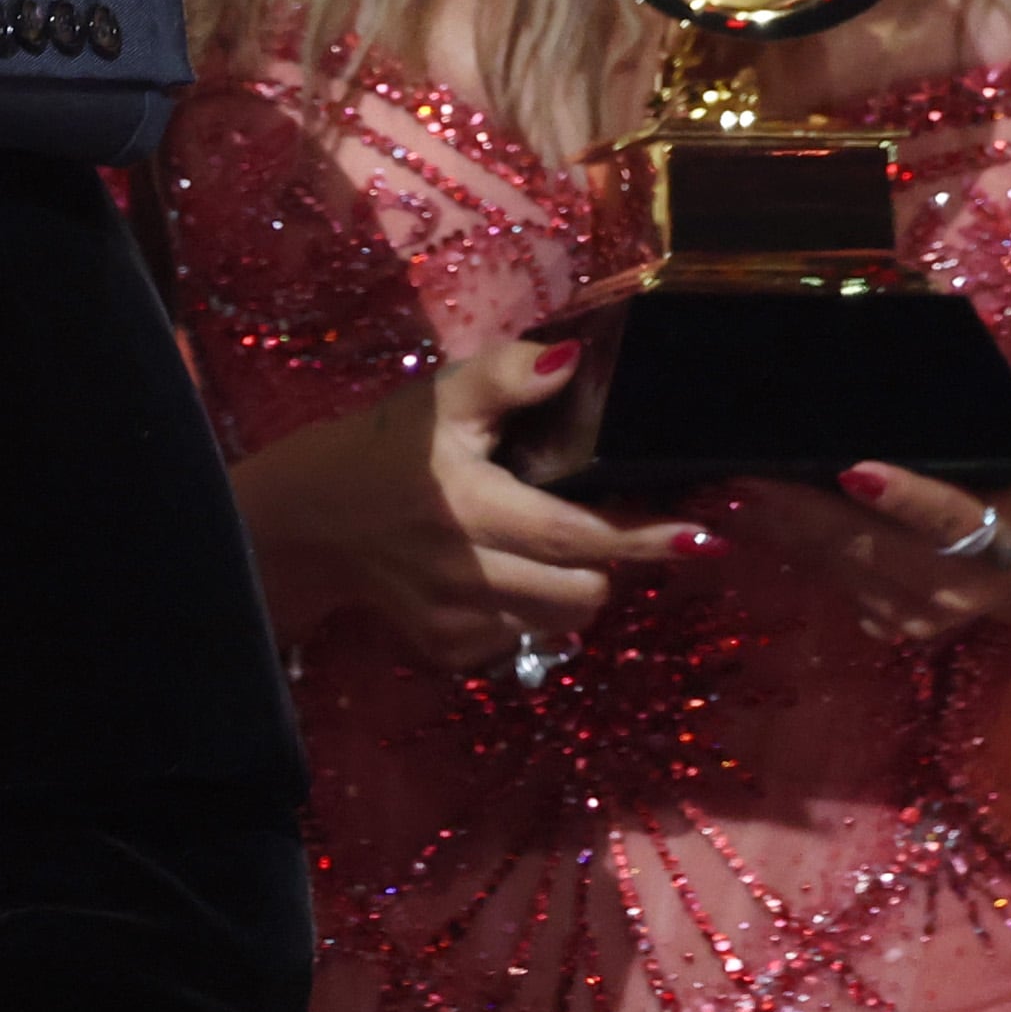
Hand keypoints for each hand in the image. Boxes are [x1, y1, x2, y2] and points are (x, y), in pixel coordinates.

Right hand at [229, 335, 711, 675]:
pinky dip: (530, 612)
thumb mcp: (439, 399)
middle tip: (601, 527)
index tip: (703, 540)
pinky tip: (502, 574)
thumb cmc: (384, 448)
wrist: (306, 521)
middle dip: (609, 563)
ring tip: (548, 549)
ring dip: (572, 588)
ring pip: (559, 622)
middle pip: (583, 593)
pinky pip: (522, 641)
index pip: (576, 535)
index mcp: (471, 508)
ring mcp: (455, 622)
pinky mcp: (447, 652)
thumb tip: (573, 359)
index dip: (644, 539)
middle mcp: (466, 574)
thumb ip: (505, 375)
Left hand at [726, 442, 1010, 649]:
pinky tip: (735, 514)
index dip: (903, 498)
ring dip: (773, 529)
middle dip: (799, 512)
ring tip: (716, 488)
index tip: (853, 473)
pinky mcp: (884, 622)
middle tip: (738, 474)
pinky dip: (780, 545)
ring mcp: (915, 613)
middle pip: (867, 547)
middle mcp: (953, 586)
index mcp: (998, 540)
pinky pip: (824, 578)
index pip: (948, 519)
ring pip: (834, 565)